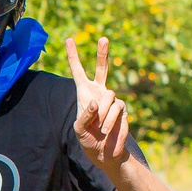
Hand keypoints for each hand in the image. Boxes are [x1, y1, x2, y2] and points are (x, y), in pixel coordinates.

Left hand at [67, 34, 132, 171]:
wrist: (105, 152)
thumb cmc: (88, 140)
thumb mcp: (79, 129)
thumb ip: (85, 115)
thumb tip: (96, 102)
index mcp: (84, 93)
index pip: (78, 71)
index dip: (73, 56)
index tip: (69, 39)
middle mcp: (99, 92)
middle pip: (102, 68)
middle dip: (103, 53)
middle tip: (103, 38)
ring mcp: (112, 99)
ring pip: (109, 97)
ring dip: (103, 115)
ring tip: (100, 129)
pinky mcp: (122, 109)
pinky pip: (117, 110)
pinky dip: (111, 122)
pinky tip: (108, 133)